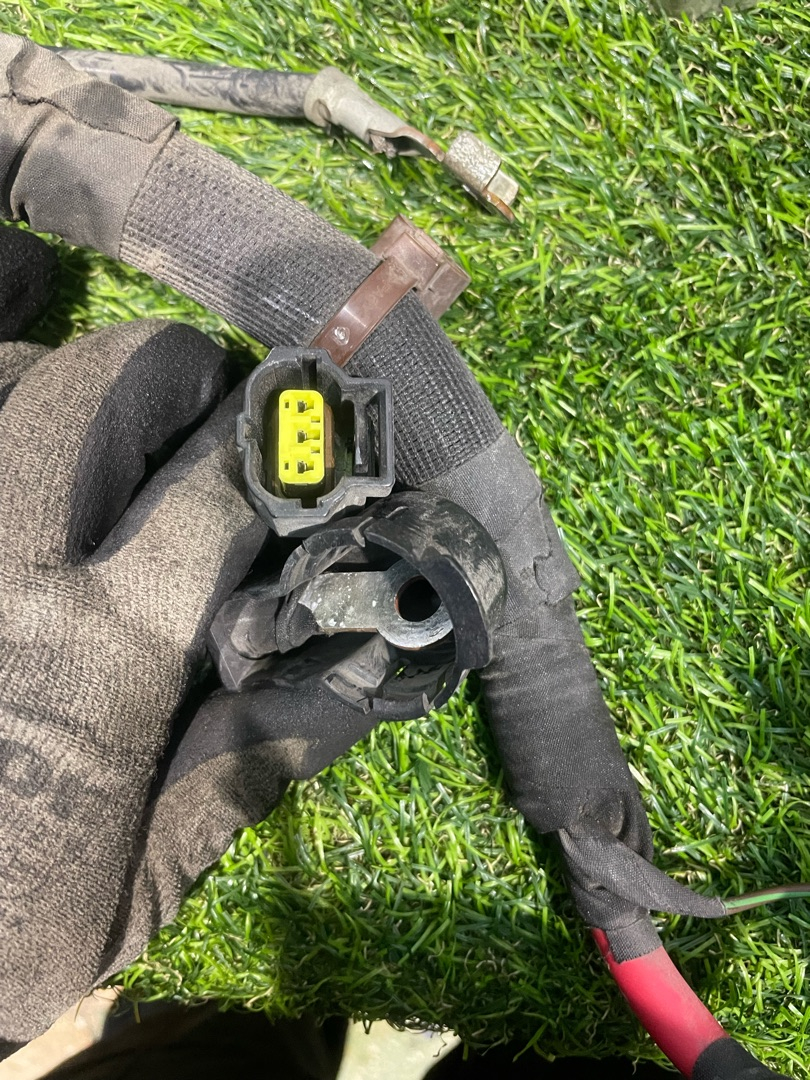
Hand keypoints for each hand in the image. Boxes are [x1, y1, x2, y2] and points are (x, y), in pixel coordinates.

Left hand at [0, 227, 378, 1054]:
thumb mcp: (134, 887)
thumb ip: (254, 762)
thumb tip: (368, 672)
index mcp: (96, 650)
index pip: (221, 486)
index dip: (280, 449)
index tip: (303, 441)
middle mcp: (3, 561)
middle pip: (109, 378)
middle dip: (180, 377)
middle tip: (200, 423)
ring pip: (12, 373)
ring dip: (72, 390)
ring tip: (98, 453)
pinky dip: (4, 404)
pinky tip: (21, 466)